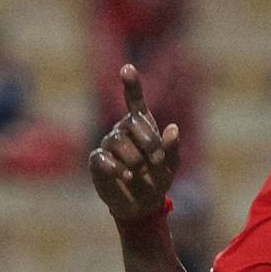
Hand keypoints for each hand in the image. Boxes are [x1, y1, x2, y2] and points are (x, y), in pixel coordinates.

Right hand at [88, 65, 179, 220]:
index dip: (131, 84)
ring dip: (134, 159)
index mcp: (142, 125)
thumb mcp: (171, 164)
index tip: (127, 68)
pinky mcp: (97, 161)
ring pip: (118, 142)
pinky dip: (116, 168)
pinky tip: (126, 176)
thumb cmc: (158, 178)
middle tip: (156, 160)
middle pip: (132, 123)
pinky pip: (103, 158)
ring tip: (139, 172)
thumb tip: (173, 128)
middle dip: (149, 142)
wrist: (142, 204)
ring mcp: (108, 144)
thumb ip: (172, 147)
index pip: (134, 101)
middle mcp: (123, 130)